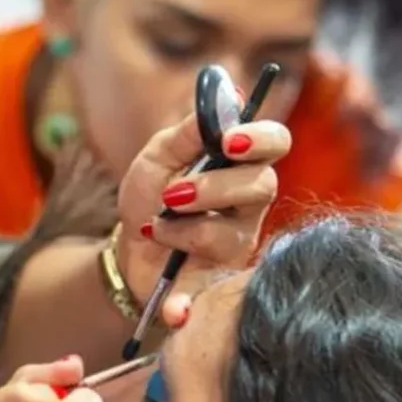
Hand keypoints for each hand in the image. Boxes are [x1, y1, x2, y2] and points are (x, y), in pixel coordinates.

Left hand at [117, 112, 291, 322]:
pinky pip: (212, 284)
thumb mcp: (157, 159)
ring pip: (233, 230)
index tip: (229, 140)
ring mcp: (240, 242)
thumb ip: (187, 132)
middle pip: (262, 185)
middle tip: (172, 194)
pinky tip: (172, 309)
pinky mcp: (223, 281)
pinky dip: (187, 297)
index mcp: (238, 165)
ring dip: (184, 227)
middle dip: (213, 187)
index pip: (275, 142)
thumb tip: (227, 93)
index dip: (261, 138)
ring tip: (154, 228)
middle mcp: (249, 203)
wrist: (127, 256)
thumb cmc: (148, 202)